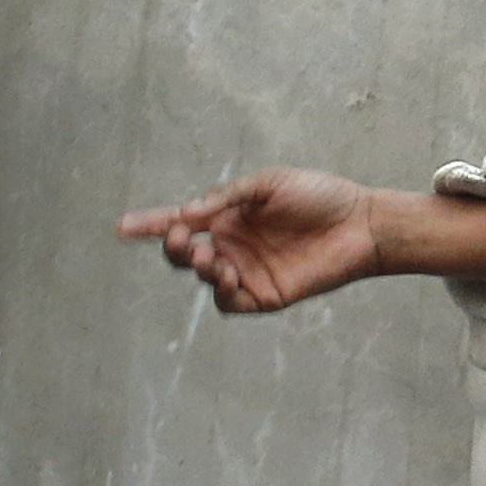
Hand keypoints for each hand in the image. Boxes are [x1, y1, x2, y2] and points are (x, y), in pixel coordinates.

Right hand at [119, 169, 380, 312]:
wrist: (363, 222)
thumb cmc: (320, 196)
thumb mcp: (268, 184)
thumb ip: (226, 197)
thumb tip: (185, 214)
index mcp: (228, 216)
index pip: (180, 222)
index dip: (149, 225)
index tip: (122, 228)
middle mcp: (233, 244)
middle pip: (183, 253)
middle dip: (174, 246)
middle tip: (185, 238)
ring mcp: (247, 270)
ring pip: (203, 277)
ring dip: (198, 267)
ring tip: (211, 256)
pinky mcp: (266, 294)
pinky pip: (229, 301)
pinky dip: (221, 292)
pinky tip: (228, 276)